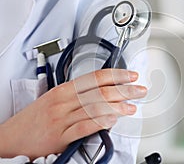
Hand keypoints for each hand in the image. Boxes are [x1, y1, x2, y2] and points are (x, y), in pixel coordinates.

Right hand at [0, 69, 146, 159]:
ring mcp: (62, 119)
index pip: (95, 78)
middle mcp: (63, 102)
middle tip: (139, 90)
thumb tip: (102, 94)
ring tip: (132, 107)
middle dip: (124, 90)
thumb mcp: (53, 100)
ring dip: (117, 107)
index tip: (131, 76)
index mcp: (63, 90)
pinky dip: (100, 123)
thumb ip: (77, 96)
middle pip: (100, 92)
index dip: (116, 75)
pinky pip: (84, 127)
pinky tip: (113, 121)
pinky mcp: (60, 137)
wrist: (11, 139)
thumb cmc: (34, 119)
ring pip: (95, 108)